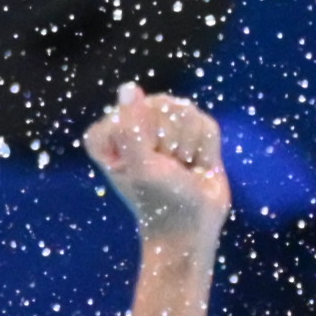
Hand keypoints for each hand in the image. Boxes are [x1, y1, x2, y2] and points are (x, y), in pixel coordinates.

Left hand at [87, 85, 230, 248]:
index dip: (145, 139)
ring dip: (190, 147)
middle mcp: (133, 124)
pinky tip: (196, 167)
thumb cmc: (159, 203)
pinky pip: (206, 124)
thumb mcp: (141, 167)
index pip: (132, 109)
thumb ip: (133, 126)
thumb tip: (128, 87)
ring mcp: (163, 126)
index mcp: (109, 133)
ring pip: (186, 111)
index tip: (144, 167)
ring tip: (182, 169)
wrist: (190, 229)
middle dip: (171, 142)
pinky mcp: (191, 132)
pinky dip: (206, 150)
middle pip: (162, 104)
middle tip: (167, 170)